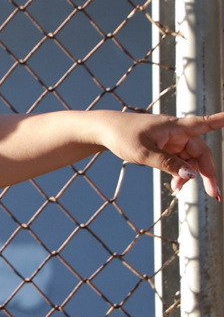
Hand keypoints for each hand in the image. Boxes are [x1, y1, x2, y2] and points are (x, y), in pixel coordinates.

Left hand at [96, 111, 223, 200]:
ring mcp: (172, 141)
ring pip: (191, 160)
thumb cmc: (123, 136)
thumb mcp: (144, 153)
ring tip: (176, 189)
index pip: (205, 124)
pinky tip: (175, 185)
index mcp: (176, 127)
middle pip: (201, 153)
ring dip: (189, 175)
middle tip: (214, 195)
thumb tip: (192, 175)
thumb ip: (168, 164)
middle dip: (207, 173)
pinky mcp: (166, 148)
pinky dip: (179, 173)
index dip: (222, 122)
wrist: (105, 131)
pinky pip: (180, 162)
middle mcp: (178, 133)